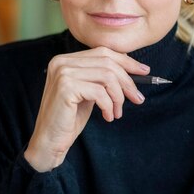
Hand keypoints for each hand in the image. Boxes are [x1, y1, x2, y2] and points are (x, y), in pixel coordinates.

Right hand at [24, 47, 148, 171]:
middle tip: (137, 99)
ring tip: (117, 112)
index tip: (144, 71)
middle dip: (127, 81)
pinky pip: (100, 92)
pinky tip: (108, 116)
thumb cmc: (69, 119)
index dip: (127, 61)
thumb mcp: (88, 93)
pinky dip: (109, 105)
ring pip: (107, 76)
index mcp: (65, 59)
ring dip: (119, 97)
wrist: (49, 141)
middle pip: (108, 62)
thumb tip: (132, 68)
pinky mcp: (66, 88)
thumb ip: (101, 78)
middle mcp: (61, 62)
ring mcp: (62, 73)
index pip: (103, 52)